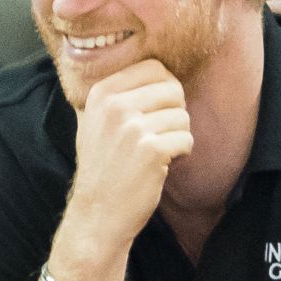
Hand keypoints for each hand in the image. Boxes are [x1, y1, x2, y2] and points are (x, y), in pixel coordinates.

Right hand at [65, 59, 192, 247]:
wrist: (97, 212)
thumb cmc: (102, 166)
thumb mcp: (94, 121)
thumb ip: (117, 93)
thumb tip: (157, 69)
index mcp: (101, 92)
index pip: (153, 67)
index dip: (165, 88)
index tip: (156, 111)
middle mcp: (114, 106)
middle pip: (172, 88)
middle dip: (175, 112)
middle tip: (161, 133)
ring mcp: (132, 128)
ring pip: (183, 115)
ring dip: (178, 136)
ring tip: (159, 152)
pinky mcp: (151, 151)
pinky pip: (187, 139)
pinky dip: (182, 153)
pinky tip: (163, 165)